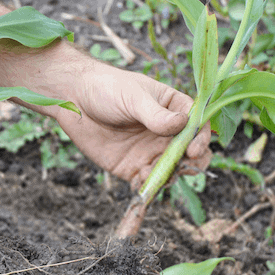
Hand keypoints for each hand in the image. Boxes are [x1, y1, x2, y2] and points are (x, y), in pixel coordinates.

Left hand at [54, 63, 211, 189]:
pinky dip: (148, 186)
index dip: (200, 139)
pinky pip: (146, 183)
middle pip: (190, 154)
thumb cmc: (107, 87)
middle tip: (181, 169)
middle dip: (191, 164)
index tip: (193, 149)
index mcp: (173, 109)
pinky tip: (140, 181)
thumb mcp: (133, 97)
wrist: (74, 100)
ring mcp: (150, 151)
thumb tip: (183, 124)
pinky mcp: (131, 167)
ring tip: (150, 171)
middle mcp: (166, 133)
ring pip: (170, 171)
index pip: (197, 126)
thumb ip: (156, 115)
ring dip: (167, 177)